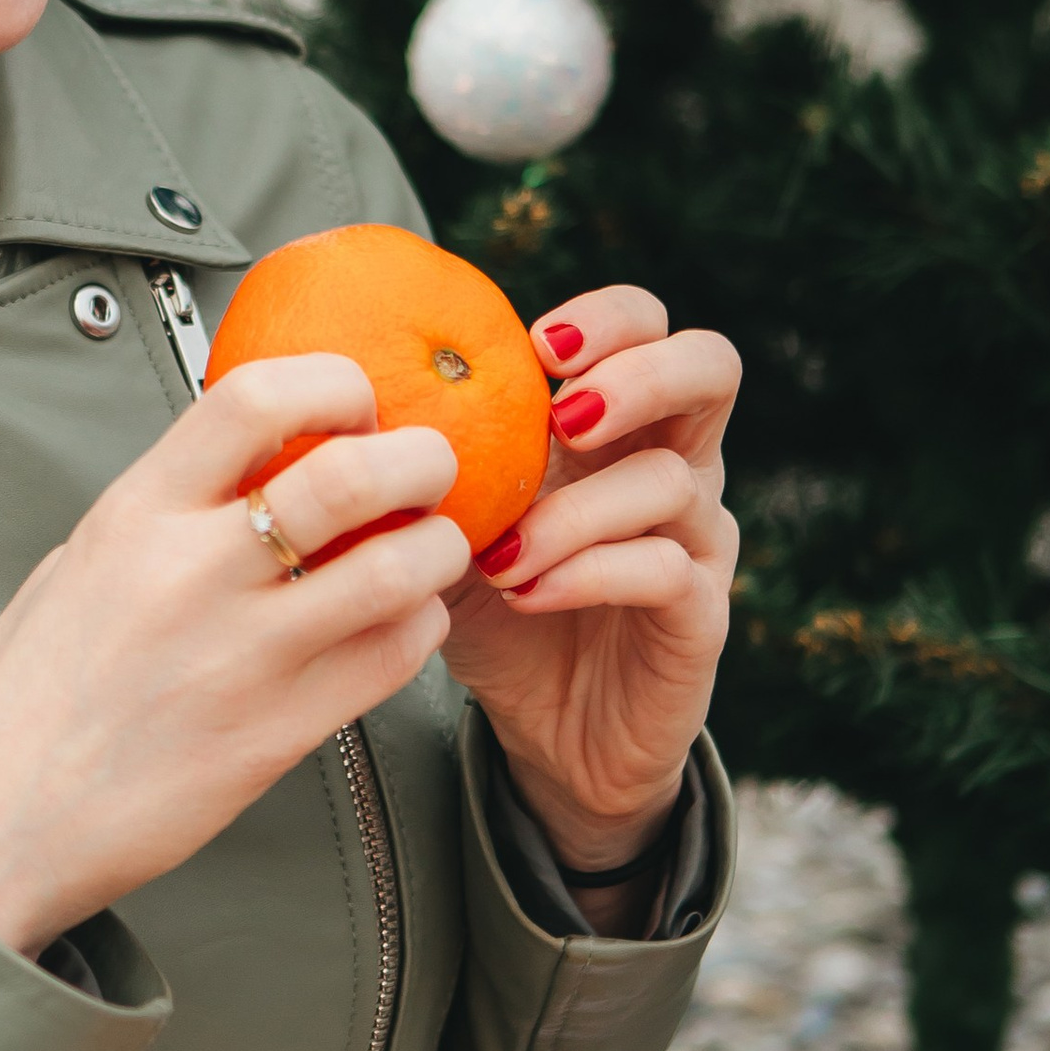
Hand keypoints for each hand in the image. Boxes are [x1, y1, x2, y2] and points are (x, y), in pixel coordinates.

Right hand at [0, 356, 473, 955]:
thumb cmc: (21, 702)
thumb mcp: (75, 565)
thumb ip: (162, 513)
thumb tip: (241, 473)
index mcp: (133, 516)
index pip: (254, 398)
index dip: (333, 384)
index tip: (354, 405)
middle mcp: (191, 574)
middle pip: (351, 473)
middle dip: (420, 457)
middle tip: (431, 468)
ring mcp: (241, 658)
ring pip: (397, 571)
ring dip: (438, 547)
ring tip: (431, 548)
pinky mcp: (276, 736)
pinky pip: (390, 660)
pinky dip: (419, 628)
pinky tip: (402, 624)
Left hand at [439, 289, 738, 885]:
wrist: (551, 732)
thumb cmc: (501, 607)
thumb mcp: (454, 522)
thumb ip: (431, 458)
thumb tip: (338, 383)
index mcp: (621, 427)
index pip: (648, 328)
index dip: (607, 317)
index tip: (535, 345)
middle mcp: (677, 466)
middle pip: (711, 368)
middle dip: (639, 373)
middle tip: (562, 414)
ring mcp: (699, 539)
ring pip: (670, 480)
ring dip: (572, 509)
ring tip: (500, 554)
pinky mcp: (701, 615)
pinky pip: (664, 570)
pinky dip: (588, 572)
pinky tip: (525, 592)